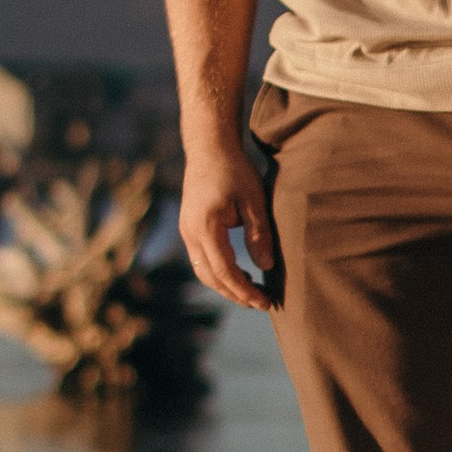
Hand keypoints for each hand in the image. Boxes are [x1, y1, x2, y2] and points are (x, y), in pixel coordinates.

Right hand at [177, 140, 276, 313]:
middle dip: (235, 294)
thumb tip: (266, 267)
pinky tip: (239, 273)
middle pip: (210, 277)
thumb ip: (259, 235)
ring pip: (203, 271)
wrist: (209, 147)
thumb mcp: (253, 201)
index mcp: (205, 228)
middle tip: (261, 304)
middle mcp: (189, 233)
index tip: (264, 302)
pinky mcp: (189, 228)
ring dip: (226, 286)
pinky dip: (219, 272)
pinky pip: (201, 259)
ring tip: (252, 293)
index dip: (244, 290)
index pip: (225, 271)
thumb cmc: (234, 170)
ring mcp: (186, 231)